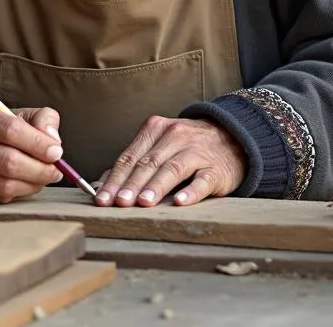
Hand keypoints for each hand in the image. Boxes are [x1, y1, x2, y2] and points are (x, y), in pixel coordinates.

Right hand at [0, 102, 63, 202]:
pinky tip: (24, 183)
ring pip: (5, 185)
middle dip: (40, 169)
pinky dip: (18, 192)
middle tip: (56, 170)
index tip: (57, 152)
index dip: (38, 143)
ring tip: (44, 177)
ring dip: (32, 184)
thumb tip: (54, 141)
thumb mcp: (11, 112)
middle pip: (9, 162)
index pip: (10, 130)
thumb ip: (39, 119)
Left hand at [94, 115, 246, 207]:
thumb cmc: (186, 147)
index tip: (101, 198)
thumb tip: (102, 184)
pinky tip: (180, 202)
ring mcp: (197, 151)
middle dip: (131, 184)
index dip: (115, 178)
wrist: (231, 139)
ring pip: (172, 168)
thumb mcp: (159, 146)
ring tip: (142, 203)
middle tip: (118, 203)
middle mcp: (175, 135)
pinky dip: (191, 191)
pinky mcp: (216, 168)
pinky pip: (202, 180)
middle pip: (148, 163)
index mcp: (156, 128)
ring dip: (156, 187)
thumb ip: (133, 163)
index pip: (130, 156)